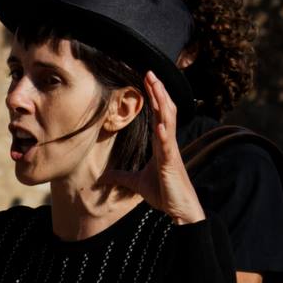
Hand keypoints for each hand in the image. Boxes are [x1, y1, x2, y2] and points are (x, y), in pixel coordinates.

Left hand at [104, 72, 204, 225]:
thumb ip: (121, 177)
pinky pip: (168, 146)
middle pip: (164, 111)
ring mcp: (171, 152)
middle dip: (158, 91)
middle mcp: (168, 144)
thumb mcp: (136, 184)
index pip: (157, 115)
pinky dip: (165, 134)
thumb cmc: (164, 195)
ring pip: (169, 121)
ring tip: (156, 85)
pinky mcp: (172, 165)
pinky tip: (160, 123)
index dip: (152, 97)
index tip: (146, 79)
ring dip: (162, 103)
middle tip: (150, 72)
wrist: (179, 211)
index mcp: (161, 145)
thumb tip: (103, 177)